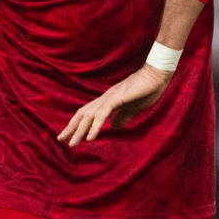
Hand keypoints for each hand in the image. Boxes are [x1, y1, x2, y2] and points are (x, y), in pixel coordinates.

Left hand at [57, 64, 172, 146]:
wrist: (157, 75)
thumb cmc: (148, 89)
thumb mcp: (133, 108)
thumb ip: (123, 116)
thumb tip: (113, 126)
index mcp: (108, 100)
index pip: (88, 113)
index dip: (77, 124)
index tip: (69, 135)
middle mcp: (105, 98)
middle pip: (83, 114)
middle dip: (72, 128)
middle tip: (61, 140)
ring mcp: (109, 98)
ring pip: (89, 116)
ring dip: (80, 130)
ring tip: (73, 143)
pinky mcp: (116, 99)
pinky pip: (102, 114)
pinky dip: (95, 126)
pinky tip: (90, 138)